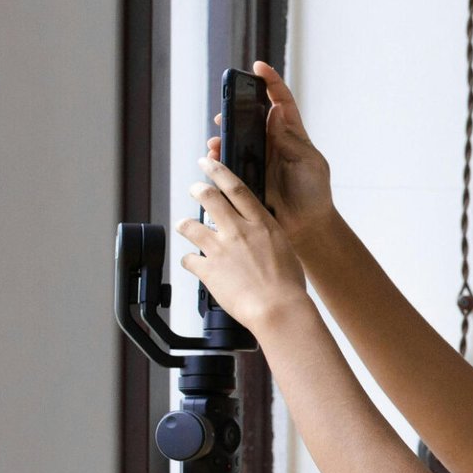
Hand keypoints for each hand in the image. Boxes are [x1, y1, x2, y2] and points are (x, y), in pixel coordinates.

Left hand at [176, 155, 310, 330]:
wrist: (278, 309)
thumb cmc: (288, 286)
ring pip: (189, 225)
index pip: (236, 188)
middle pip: (208, 197)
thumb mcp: (285, 250)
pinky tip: (194, 264)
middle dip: (197, 189)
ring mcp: (220, 249)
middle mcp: (238, 231)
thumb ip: (267, 237)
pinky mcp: (207, 270)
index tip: (209, 163)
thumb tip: (259, 236)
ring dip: (185, 224)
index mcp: (261, 224)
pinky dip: (190, 261)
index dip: (219, 171)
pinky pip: (188, 259)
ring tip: (184, 226)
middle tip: (194, 188)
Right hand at [206, 61, 333, 242]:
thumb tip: (274, 111)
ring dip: (223, 135)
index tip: (258, 66)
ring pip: (235, 137)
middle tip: (225, 111)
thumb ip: (292, 139)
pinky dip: (218, 156)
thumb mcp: (310, 163)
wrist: (307, 225)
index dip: (271, 82)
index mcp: (291, 135)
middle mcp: (272, 142)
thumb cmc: (314, 192)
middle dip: (235, 109)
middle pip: (250, 116)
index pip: (281, 101)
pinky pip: (228, 161)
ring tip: (215, 139)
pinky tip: (213, 157)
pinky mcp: (246, 174)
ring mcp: (257, 158)